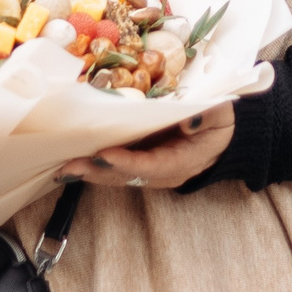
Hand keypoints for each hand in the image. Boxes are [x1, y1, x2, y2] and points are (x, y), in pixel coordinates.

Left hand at [57, 103, 234, 191]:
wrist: (227, 136)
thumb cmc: (223, 123)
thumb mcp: (223, 115)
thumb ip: (208, 116)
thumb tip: (189, 120)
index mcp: (184, 161)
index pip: (152, 165)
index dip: (127, 162)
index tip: (103, 155)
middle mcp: (164, 172)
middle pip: (128, 176)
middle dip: (97, 171)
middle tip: (69, 166)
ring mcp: (153, 170)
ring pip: (118, 175)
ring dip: (92, 171)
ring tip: (64, 167)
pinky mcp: (144, 162)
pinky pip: (118, 167)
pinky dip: (96, 165)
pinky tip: (75, 160)